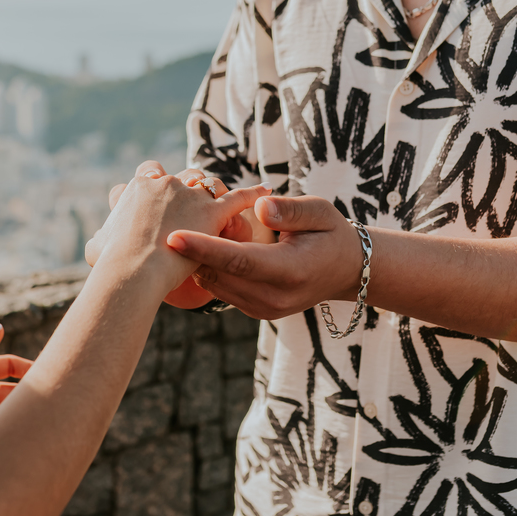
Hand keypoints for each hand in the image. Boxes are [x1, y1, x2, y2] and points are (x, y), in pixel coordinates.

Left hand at [0, 324, 31, 455]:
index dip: (26, 367)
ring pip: (8, 410)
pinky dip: (10, 431)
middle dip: (29, 391)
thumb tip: (0, 328)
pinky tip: (23, 432)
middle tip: (50, 395)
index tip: (43, 372)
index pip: (7, 365)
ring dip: (21, 412)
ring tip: (39, 416)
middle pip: (12, 388)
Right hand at [85, 163, 269, 306]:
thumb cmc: (112, 262)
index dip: (156, 180)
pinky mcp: (212, 212)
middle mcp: (166, 183)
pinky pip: (238, 198)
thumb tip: (96, 244)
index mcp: (140, 187)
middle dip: (188, 185)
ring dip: (215, 190)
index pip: (150, 171)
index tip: (160, 190)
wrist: (133, 270)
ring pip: (209, 184)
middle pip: (183, 175)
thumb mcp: (98, 248)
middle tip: (194, 201)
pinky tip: (265, 190)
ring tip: (222, 198)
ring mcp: (190, 196)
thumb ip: (99, 240)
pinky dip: (253, 193)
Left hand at [165, 195, 364, 319]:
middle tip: (171, 223)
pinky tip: (199, 249)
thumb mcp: (320, 212)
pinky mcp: (255, 310)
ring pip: (215, 285)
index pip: (239, 260)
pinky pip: (221, 290)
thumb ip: (290, 210)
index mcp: (291, 271)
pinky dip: (207, 270)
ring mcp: (264, 308)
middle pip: (220, 275)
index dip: (205, 248)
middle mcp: (275, 296)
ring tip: (185, 232)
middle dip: (192, 252)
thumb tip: (259, 205)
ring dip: (197, 262)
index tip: (173, 236)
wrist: (345, 270)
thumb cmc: (330, 233)